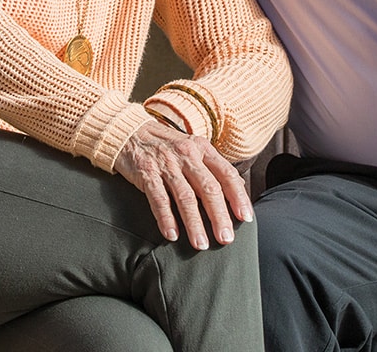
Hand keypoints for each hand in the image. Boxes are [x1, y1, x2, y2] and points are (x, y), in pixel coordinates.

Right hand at [113, 120, 253, 250]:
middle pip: (208, 188)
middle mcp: (187, 154)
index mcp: (202, 148)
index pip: (226, 173)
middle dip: (219, 216)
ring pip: (185, 197)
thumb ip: (212, 167)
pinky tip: (172, 235)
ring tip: (201, 244)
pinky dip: (166, 218)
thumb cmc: (168, 146)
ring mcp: (166, 164)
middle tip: (226, 239)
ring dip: (194, 223)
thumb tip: (238, 190)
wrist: (130, 132)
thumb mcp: (193, 148)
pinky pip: (158, 198)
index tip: (245, 218)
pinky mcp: (146, 173)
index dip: (237, 196)